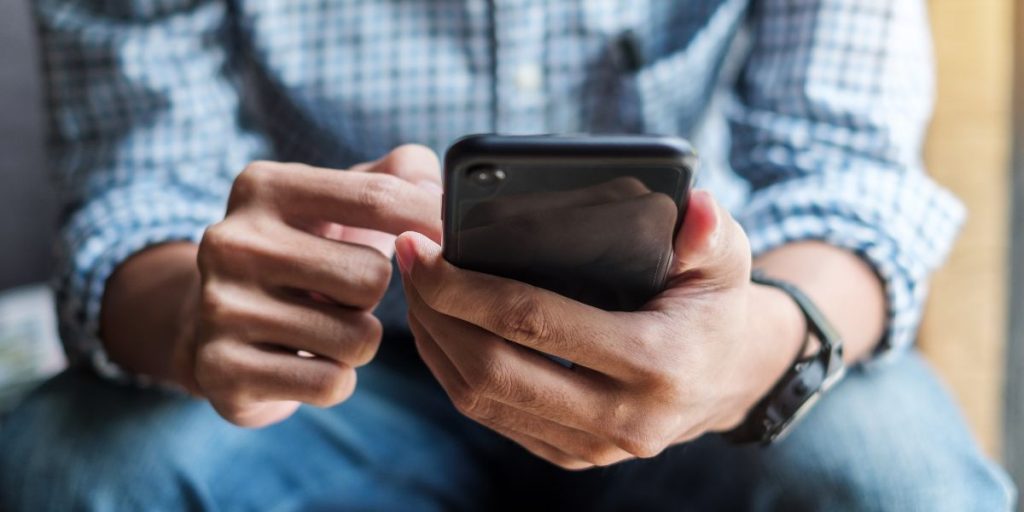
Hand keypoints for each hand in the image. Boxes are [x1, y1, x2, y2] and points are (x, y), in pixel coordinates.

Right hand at [181, 145, 442, 426]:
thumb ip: (397, 175)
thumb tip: (434, 184)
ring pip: (357, 338)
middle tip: (341, 294)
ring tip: (322, 327)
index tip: (453, 239)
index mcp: (264, 186)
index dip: (430, 222)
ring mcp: (220, 307)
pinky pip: (330, 383)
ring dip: (358, 341)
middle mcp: (232, 241)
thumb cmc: (303, 253)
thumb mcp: (337, 201)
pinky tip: (306, 361)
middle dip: (373, 296)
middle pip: (372, 277)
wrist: (209, 322)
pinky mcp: (221, 370)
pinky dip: (335, 379)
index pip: (378, 198)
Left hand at [396, 190, 803, 468]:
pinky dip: (453, 372)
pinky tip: (439, 328)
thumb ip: (710, 231)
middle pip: (493, 370)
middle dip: (436, 313)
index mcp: (655, 363)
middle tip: (409, 261)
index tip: (425, 248)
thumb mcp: (725, 260)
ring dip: (435, 343)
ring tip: (415, 289)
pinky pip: (492, 418)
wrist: (728, 378)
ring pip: (481, 401)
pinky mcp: (571, 455)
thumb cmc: (714, 305)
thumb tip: (692, 205)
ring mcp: (592, 446)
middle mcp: (621, 417)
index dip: (466, 287)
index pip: (535, 323)